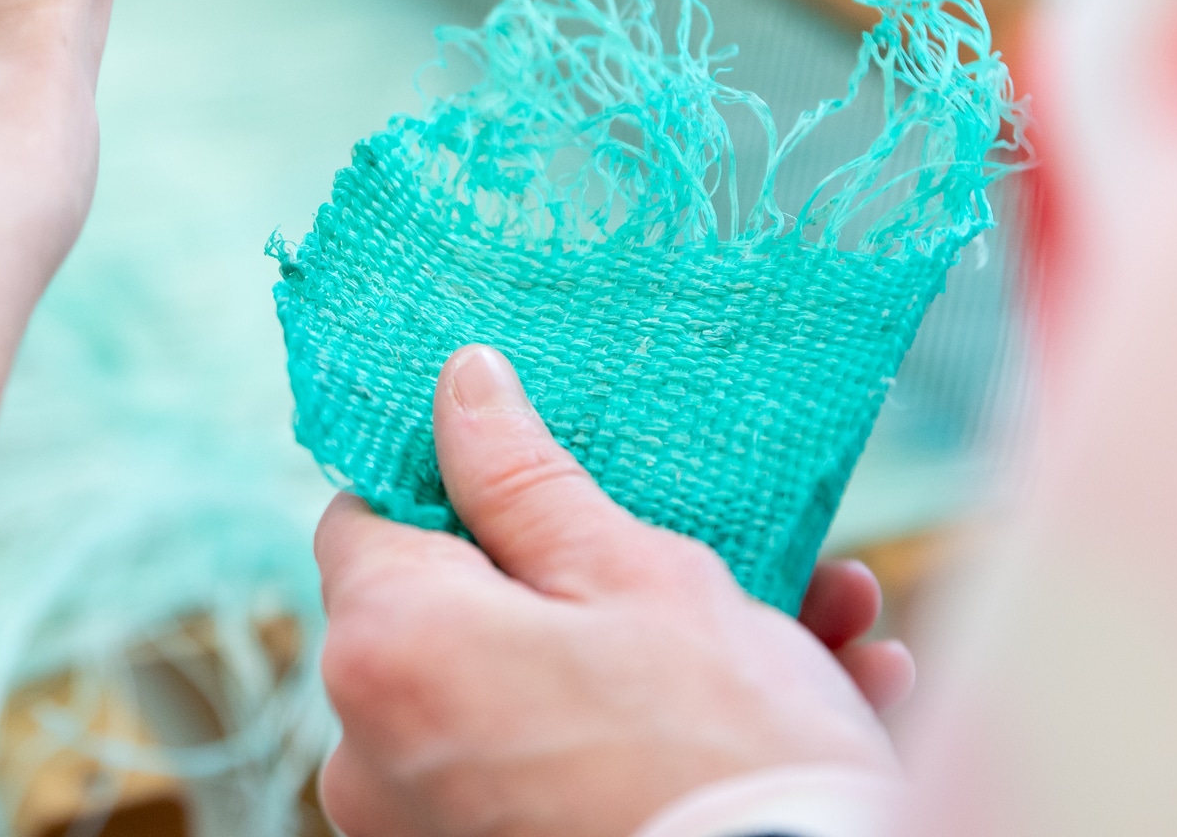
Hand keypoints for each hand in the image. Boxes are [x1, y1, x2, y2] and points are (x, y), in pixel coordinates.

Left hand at [313, 345, 910, 836]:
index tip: (544, 477)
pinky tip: (808, 694)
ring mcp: (425, 826)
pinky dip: (654, 741)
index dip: (452, 484)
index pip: (366, 519)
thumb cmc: (718, 749)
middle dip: (589, 576)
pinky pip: (564, 776)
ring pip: (538, 697)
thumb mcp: (634, 575)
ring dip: (658, 656)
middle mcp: (371, 752)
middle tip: (713, 553)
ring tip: (810, 622)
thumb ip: (523, 478)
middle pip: (459, 612)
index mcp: (385, 647)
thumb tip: (460, 384)